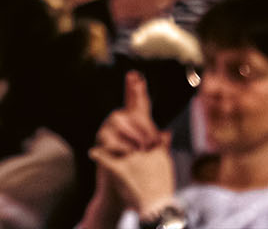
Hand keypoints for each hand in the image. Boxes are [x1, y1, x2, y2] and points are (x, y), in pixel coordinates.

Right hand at [89, 72, 175, 212]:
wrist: (126, 192)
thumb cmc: (141, 174)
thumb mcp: (155, 159)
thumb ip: (160, 145)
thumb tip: (166, 133)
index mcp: (133, 125)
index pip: (136, 104)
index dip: (136, 90)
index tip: (136, 75)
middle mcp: (118, 124)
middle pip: (132, 113)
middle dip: (145, 128)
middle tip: (151, 144)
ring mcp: (108, 131)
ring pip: (121, 122)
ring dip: (135, 137)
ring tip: (140, 151)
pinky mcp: (101, 142)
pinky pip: (113, 137)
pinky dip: (124, 148)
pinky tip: (129, 155)